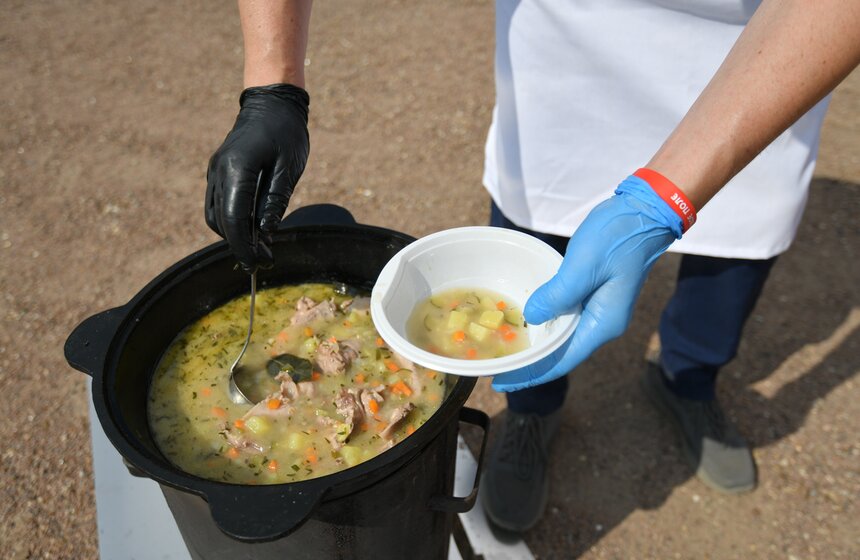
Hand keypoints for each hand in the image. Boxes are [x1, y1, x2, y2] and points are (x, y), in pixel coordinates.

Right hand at [205, 83, 309, 272]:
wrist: (272, 103)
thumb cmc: (286, 133)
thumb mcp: (288, 168)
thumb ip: (274, 201)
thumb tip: (264, 235)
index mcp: (237, 168)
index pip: (234, 219)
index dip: (244, 247)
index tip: (257, 265)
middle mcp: (219, 171)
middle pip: (221, 221)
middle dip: (240, 245)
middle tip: (265, 260)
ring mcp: (215, 171)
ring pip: (215, 216)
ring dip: (234, 235)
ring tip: (260, 248)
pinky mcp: (218, 172)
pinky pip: (219, 204)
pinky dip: (232, 221)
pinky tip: (252, 228)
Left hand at [492, 175, 683, 391]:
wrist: (645, 212)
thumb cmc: (618, 237)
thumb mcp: (584, 266)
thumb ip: (557, 295)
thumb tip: (533, 320)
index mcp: (602, 323)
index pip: (562, 360)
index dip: (531, 374)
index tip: (502, 382)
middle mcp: (602, 322)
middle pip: (561, 353)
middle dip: (530, 363)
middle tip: (497, 367)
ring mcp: (599, 308)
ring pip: (562, 335)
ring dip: (537, 344)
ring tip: (508, 350)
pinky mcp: (594, 293)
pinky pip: (565, 316)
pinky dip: (545, 322)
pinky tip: (527, 320)